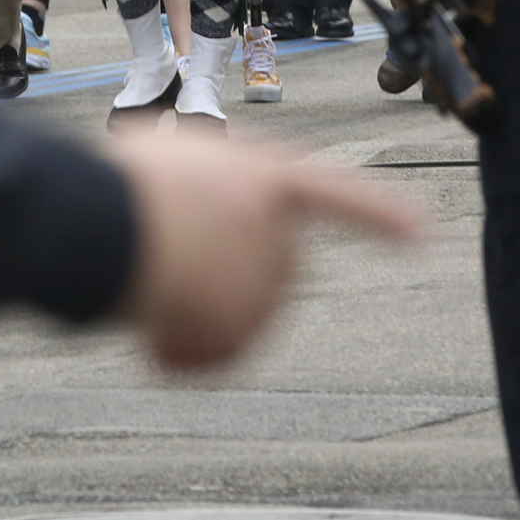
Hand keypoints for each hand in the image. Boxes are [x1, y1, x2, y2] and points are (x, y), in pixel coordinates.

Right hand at [108, 130, 422, 369]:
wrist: (97, 219)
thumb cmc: (124, 186)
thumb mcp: (183, 161)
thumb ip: (219, 188)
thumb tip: (208, 232)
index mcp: (268, 177)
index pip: (337, 195)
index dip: (379, 214)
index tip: (422, 233)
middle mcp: (280, 232)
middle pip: (267, 274)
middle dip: (222, 283)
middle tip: (167, 273)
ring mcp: (264, 281)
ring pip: (237, 321)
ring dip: (194, 321)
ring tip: (149, 296)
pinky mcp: (242, 326)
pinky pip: (214, 358)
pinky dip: (181, 357)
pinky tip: (151, 337)